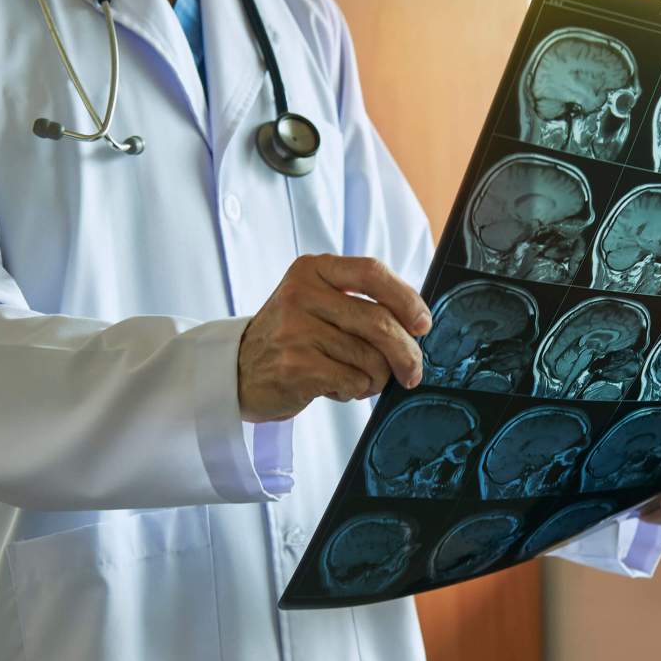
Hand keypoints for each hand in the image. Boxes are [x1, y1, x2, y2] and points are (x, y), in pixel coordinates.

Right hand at [237, 254, 431, 422]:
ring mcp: (296, 329)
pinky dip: (355, 390)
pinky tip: (337, 387)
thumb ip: (359, 303)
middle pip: (379, 321)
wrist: (237, 371)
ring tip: (359, 379)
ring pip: (370, 358)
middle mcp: (302, 293)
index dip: (406, 299)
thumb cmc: (291, 338)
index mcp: (313, 269)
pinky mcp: (296, 365)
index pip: (373, 272)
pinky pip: (353, 381)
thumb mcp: (316, 303)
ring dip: (376, 378)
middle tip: (413, 372)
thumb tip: (417, 325)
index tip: (423, 324)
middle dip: (406, 353)